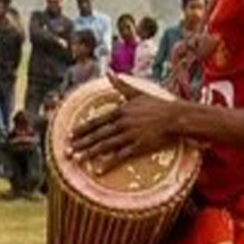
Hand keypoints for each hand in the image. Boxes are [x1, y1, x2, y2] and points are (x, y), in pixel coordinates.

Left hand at [69, 71, 186, 169]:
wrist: (177, 117)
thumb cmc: (158, 104)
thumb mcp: (137, 92)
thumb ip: (120, 85)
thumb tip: (108, 72)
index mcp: (120, 111)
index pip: (96, 121)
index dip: (82, 129)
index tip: (70, 135)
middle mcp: (122, 123)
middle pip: (97, 135)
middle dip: (81, 144)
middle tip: (67, 151)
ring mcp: (130, 135)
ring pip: (105, 146)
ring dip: (89, 154)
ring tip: (77, 160)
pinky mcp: (138, 146)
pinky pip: (120, 157)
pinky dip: (108, 164)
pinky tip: (98, 171)